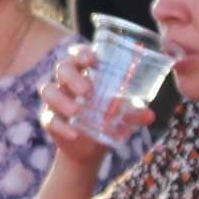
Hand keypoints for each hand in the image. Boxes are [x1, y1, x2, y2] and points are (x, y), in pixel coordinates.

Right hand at [38, 43, 152, 161]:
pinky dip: (61, 126)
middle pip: (62, 67)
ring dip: (61, 99)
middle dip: (73, 75)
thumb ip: (135, 112)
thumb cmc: (108, 118)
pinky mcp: (50, 119)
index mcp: (85, 71)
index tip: (90, 59)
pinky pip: (49, 118)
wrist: (92, 147)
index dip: (81, 52)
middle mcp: (67, 82)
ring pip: (48, 90)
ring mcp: (56, 100)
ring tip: (77, 111)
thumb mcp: (123, 113)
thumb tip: (149, 115)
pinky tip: (74, 133)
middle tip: (87, 89)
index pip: (78, 53)